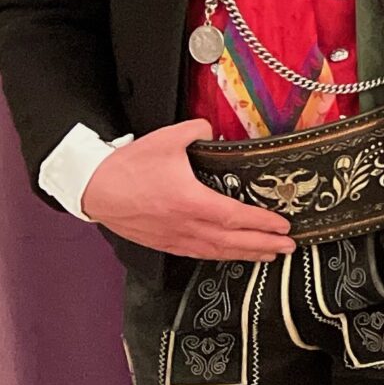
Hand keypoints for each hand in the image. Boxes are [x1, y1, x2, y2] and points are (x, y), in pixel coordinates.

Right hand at [82, 121, 294, 260]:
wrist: (93, 189)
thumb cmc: (128, 167)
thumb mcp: (167, 139)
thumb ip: (197, 131)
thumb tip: (213, 128)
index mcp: (189, 201)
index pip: (234, 216)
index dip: (262, 223)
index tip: (284, 226)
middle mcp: (184, 225)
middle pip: (231, 241)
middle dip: (263, 245)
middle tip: (289, 247)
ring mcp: (173, 237)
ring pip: (216, 251)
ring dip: (245, 254)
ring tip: (269, 255)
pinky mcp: (163, 243)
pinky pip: (197, 254)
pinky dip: (219, 256)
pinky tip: (231, 255)